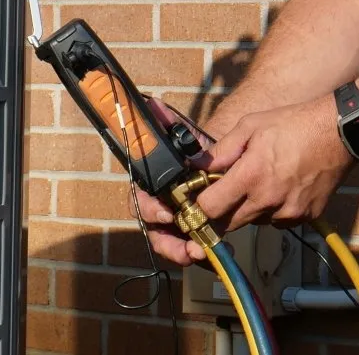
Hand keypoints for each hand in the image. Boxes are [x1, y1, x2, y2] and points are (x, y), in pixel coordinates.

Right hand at [133, 94, 219, 268]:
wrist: (217, 164)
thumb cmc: (194, 151)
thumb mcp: (183, 136)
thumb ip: (167, 122)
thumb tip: (153, 103)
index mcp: (152, 186)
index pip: (140, 201)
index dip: (149, 209)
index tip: (166, 213)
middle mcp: (158, 207)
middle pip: (154, 231)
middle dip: (169, 243)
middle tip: (188, 249)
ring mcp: (174, 224)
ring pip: (172, 244)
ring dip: (184, 253)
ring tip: (201, 255)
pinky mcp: (192, 235)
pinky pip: (192, 249)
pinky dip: (203, 255)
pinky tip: (218, 254)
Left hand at [195, 96, 353, 232]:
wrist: (338, 132)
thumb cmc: (293, 124)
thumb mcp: (251, 126)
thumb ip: (222, 150)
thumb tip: (197, 167)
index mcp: (250, 176)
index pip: (210, 209)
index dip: (199, 206)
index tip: (199, 199)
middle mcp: (267, 200)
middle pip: (229, 224)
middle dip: (222, 212)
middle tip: (226, 193)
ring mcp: (288, 212)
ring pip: (255, 221)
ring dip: (251, 209)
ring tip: (263, 181)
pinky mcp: (305, 217)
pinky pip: (279, 221)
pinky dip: (275, 209)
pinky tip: (283, 186)